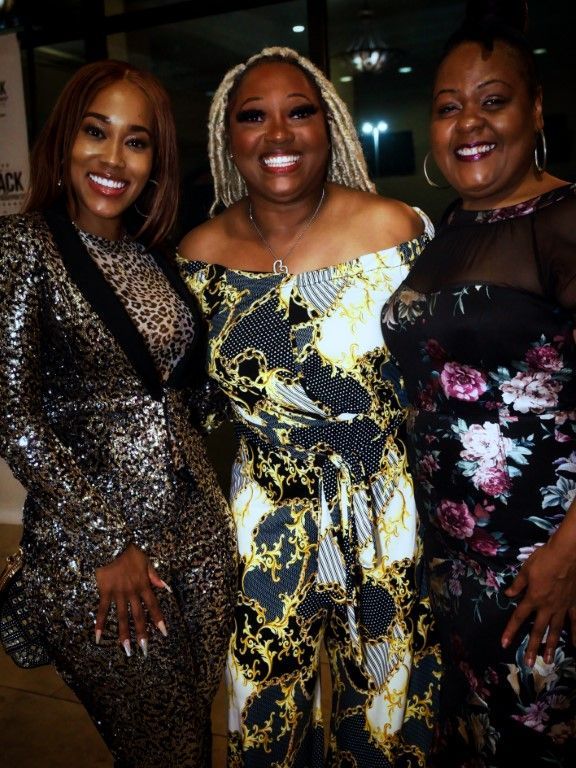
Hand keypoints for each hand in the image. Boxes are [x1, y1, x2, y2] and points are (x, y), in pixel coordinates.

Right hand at [95, 544, 168, 655]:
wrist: (112, 543)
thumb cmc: (130, 551)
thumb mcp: (146, 560)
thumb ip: (154, 575)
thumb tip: (165, 587)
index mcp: (143, 584)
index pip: (153, 605)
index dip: (158, 619)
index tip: (164, 633)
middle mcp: (132, 592)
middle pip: (138, 616)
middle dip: (142, 633)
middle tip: (144, 650)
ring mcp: (118, 593)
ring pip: (122, 617)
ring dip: (124, 634)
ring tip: (126, 650)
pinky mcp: (105, 592)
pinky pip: (103, 610)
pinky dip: (100, 624)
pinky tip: (98, 637)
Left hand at [501, 540, 575, 665]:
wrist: (568, 554)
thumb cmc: (545, 559)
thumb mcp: (526, 569)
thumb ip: (518, 584)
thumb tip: (508, 594)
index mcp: (533, 598)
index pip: (518, 617)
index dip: (510, 631)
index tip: (504, 644)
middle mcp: (547, 606)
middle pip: (537, 630)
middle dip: (532, 647)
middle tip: (528, 663)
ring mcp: (562, 607)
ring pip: (555, 630)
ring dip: (551, 646)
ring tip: (547, 661)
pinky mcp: (574, 604)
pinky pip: (575, 622)